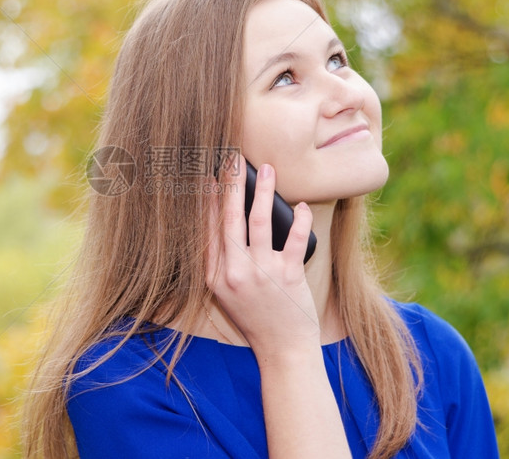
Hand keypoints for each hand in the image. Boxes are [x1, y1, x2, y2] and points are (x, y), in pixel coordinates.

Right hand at [206, 155, 320, 356]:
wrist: (282, 349)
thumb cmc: (256, 317)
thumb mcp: (225, 293)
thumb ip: (222, 261)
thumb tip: (225, 219)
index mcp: (214, 276)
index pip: (207, 228)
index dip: (208, 199)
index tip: (209, 175)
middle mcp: (234, 272)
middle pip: (229, 218)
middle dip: (231, 184)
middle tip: (233, 159)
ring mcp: (261, 273)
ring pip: (259, 221)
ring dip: (264, 191)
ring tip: (268, 170)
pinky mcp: (288, 276)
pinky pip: (295, 238)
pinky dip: (299, 219)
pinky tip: (300, 206)